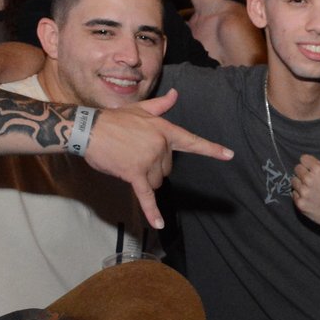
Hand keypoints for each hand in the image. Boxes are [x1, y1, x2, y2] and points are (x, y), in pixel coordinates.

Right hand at [82, 89, 233, 228]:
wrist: (89, 129)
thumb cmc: (114, 119)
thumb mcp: (140, 109)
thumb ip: (161, 105)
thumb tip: (176, 94)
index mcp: (164, 130)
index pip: (192, 141)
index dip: (212, 149)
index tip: (230, 155)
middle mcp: (160, 146)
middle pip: (167, 168)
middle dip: (153, 165)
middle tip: (134, 152)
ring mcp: (148, 161)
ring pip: (156, 181)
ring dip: (144, 178)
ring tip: (127, 160)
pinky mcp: (135, 174)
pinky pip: (146, 196)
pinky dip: (152, 211)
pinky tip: (159, 224)